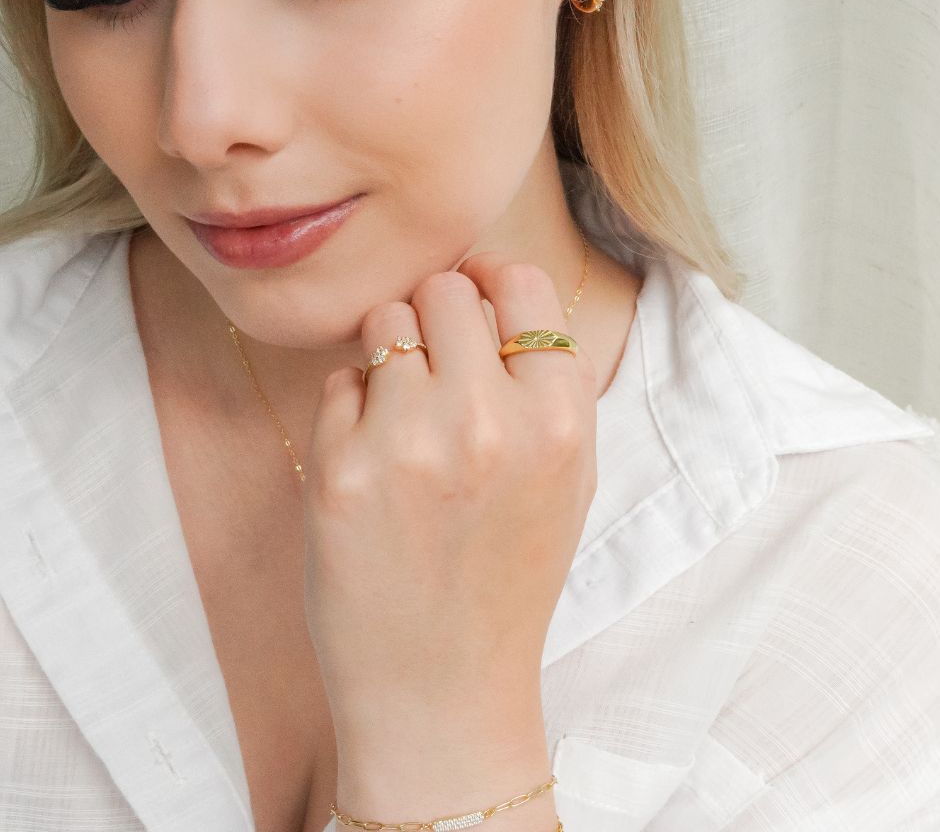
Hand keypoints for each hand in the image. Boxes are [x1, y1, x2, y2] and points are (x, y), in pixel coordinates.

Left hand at [301, 251, 598, 755]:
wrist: (444, 687)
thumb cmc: (509, 575)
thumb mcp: (569, 478)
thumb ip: (549, 382)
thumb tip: (498, 283)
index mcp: (559, 421)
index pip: (522, 284)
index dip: (495, 283)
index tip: (476, 299)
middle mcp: (488, 422)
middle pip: (445, 290)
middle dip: (438, 317)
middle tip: (435, 367)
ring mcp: (410, 445)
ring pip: (386, 321)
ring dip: (391, 354)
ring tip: (402, 413)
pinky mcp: (340, 472)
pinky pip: (339, 381)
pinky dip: (352, 407)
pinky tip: (372, 461)